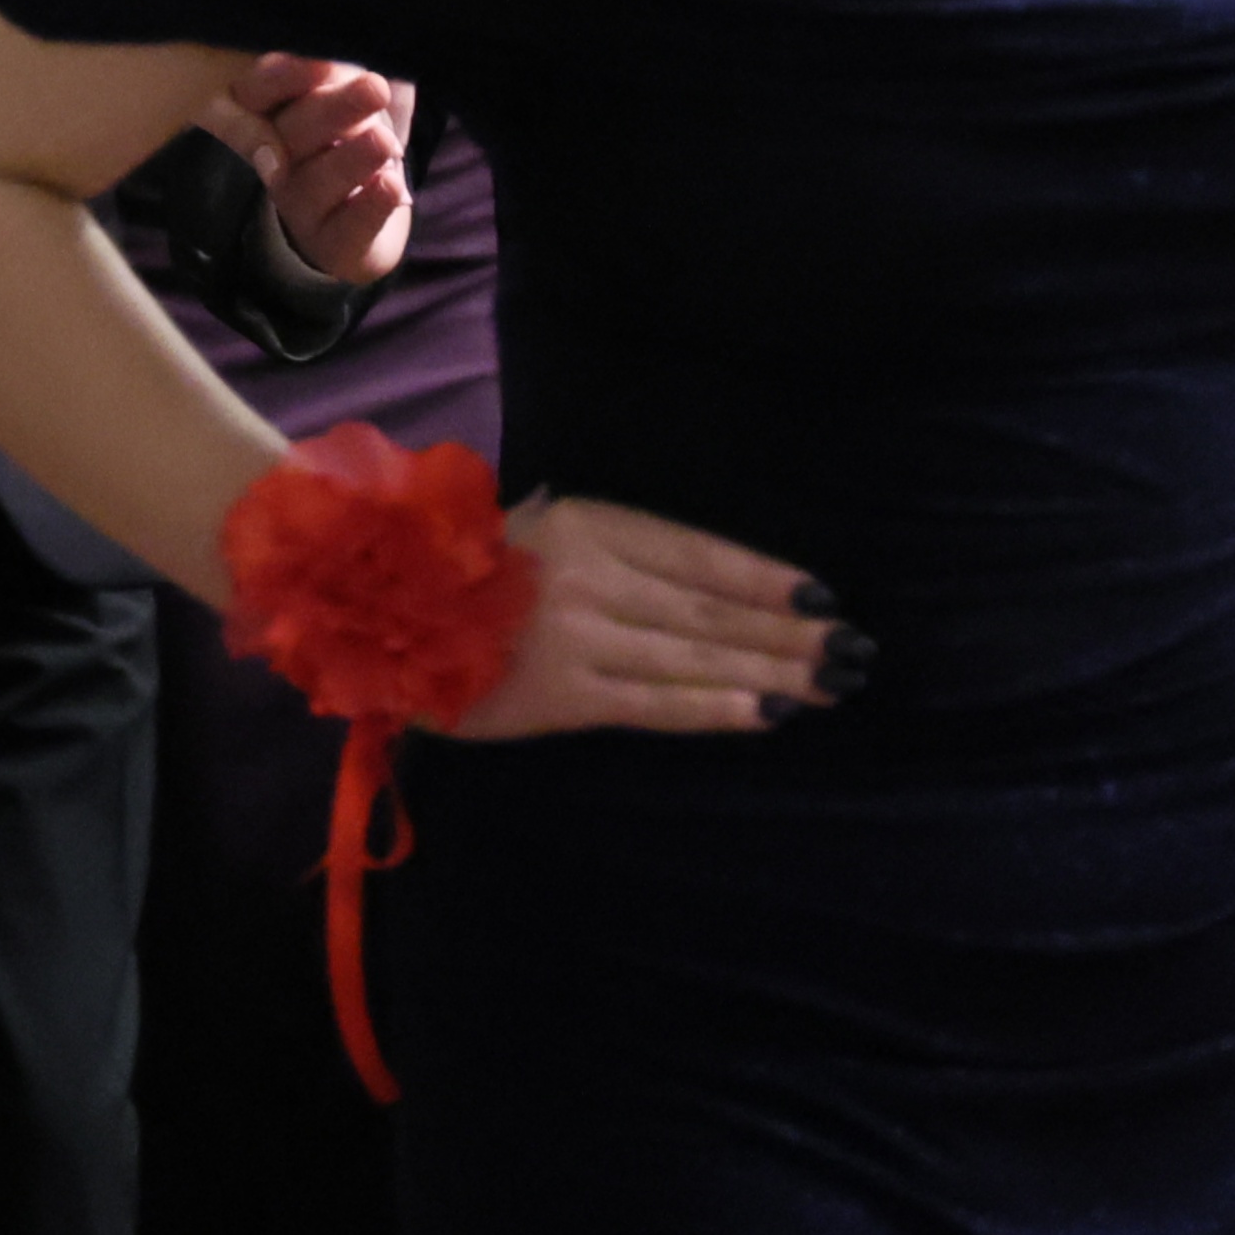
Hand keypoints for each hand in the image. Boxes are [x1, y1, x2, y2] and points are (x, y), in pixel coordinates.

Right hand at [204, 56, 411, 283]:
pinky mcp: (329, 243)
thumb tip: (355, 24)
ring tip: (386, 144)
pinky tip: (394, 186)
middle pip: (290, 133)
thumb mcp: (347, 76)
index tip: (322, 57)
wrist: (365, 208)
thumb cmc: (353, 121)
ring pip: (315, 181)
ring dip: (351, 160)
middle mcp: (272, 155)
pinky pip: (347, 228)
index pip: (256, 90)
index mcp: (264, 108)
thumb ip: (341, 55)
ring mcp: (297, 202)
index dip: (283, 76)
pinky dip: (372, 207)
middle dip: (333, 109)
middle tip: (374, 87)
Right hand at [445, 495, 857, 740]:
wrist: (382, 615)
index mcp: (587, 521)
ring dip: (770, 671)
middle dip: (788, 634)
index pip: (698, 552)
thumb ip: (615, 547)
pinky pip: (658, 703)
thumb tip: (712, 582)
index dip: (765, 578)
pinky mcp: (565, 693)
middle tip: (853, 651)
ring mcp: (579, 635)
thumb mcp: (544, 529)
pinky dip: (718, 707)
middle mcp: (591, 573)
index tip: (822, 597)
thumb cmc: (469, 570)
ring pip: (695, 655)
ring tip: (829, 684)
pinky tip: (768, 713)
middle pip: (709, 609)